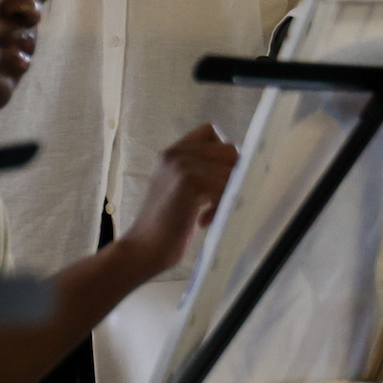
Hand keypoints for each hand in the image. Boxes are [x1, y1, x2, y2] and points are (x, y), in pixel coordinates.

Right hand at [117, 124, 238, 276]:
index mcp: (172, 153)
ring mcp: (181, 165)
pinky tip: (203, 222)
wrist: (142, 250)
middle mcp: (175, 153)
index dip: (222, 157)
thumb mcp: (179, 190)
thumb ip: (200, 173)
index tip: (216, 183)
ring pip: (231, 169)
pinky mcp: (189, 182)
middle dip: (231, 177)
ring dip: (228, 194)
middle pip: (229, 150)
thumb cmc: (166, 227)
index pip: (211, 132)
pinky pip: (226, 187)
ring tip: (208, 216)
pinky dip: (222, 206)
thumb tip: (241, 168)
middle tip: (215, 204)